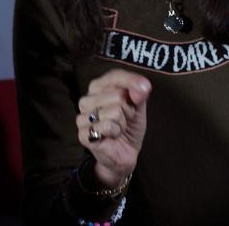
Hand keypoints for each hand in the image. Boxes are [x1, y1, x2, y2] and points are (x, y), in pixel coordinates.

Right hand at [77, 69, 150, 187]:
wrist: (126, 153)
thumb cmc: (130, 126)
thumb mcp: (139, 105)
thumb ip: (140, 93)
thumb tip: (141, 88)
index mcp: (98, 88)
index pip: (115, 75)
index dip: (133, 82)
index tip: (145, 90)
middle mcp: (87, 100)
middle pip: (118, 95)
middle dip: (128, 110)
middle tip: (125, 118)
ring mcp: (82, 117)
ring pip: (114, 111)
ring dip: (123, 122)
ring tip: (118, 127)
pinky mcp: (83, 134)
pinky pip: (108, 126)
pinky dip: (116, 132)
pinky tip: (112, 136)